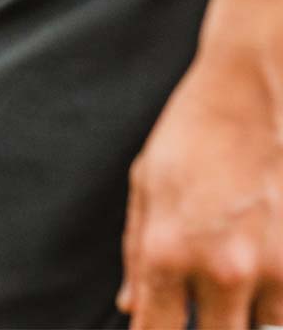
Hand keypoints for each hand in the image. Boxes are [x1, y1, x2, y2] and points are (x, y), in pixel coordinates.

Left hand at [120, 42, 282, 328]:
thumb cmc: (193, 133)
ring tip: (236, 278)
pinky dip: (277, 302)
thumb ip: (137, 253)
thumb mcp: (147, 184)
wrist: (253, 91)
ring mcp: (275, 269)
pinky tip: (265, 271)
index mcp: (168, 250)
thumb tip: (130, 307)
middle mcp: (222, 270)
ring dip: (249, 321)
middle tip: (203, 308)